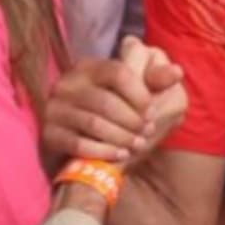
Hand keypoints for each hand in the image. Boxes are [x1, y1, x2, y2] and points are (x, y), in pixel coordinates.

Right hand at [43, 37, 183, 166]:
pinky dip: (103, 151)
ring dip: (121, 137)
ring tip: (137, 146)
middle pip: (106, 101)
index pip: (118, 72)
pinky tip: (120, 156)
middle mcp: (67, 83)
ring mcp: (54, 108)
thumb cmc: (115, 120)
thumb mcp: (136, 96)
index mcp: (89, 67)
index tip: (152, 112)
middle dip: (132, 120)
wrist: (81, 156)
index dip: (139, 94)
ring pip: (93, 123)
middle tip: (146, 133)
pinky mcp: (48, 133)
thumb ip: (155, 81)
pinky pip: (78, 142)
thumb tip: (177, 73)